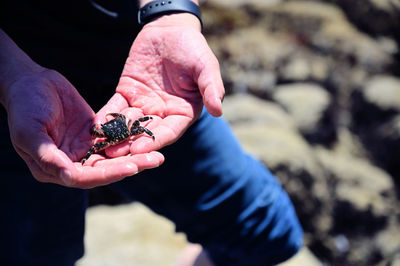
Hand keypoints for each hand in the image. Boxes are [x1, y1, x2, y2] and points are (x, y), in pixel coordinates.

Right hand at [3, 69, 163, 187]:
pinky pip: (114, 139)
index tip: (131, 168)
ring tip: (158, 155)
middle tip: (155, 161)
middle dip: (130, 166)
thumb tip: (68, 175)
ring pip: (112, 157)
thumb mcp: (29, 130)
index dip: (108, 174)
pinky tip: (147, 138)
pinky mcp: (94, 135)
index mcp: (53, 168)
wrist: (32, 81)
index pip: (84, 177)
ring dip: (135, 156)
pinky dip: (129, 140)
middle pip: (104, 170)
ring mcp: (84, 149)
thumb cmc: (24, 105)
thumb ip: (47, 155)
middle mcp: (71, 162)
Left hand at [96, 13, 224, 156]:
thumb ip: (211, 88)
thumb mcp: (206, 67)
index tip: (140, 150)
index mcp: (183, 112)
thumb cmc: (193, 48)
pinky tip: (95, 126)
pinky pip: (116, 107)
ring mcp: (144, 104)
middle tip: (114, 155)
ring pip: (129, 124)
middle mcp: (163, 113)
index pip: (169, 131)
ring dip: (116, 136)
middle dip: (130, 144)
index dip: (155, 141)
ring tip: (101, 147)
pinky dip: (106, 117)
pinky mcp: (127, 93)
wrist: (170, 29)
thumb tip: (218, 111)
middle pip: (146, 133)